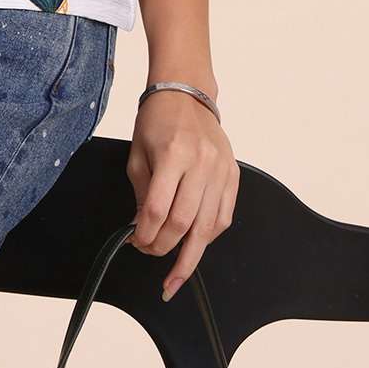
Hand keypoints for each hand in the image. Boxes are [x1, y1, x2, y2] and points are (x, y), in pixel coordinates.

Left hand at [124, 88, 239, 300]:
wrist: (186, 93)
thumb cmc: (157, 120)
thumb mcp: (138, 153)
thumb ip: (142, 193)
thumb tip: (143, 230)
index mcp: (174, 154)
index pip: (159, 209)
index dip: (145, 233)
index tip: (135, 242)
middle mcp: (202, 164)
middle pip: (185, 223)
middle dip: (165, 248)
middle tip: (150, 256)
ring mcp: (221, 171)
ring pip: (208, 227)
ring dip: (190, 255)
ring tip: (176, 274)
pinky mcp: (233, 176)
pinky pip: (223, 217)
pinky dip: (208, 236)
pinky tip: (195, 245)